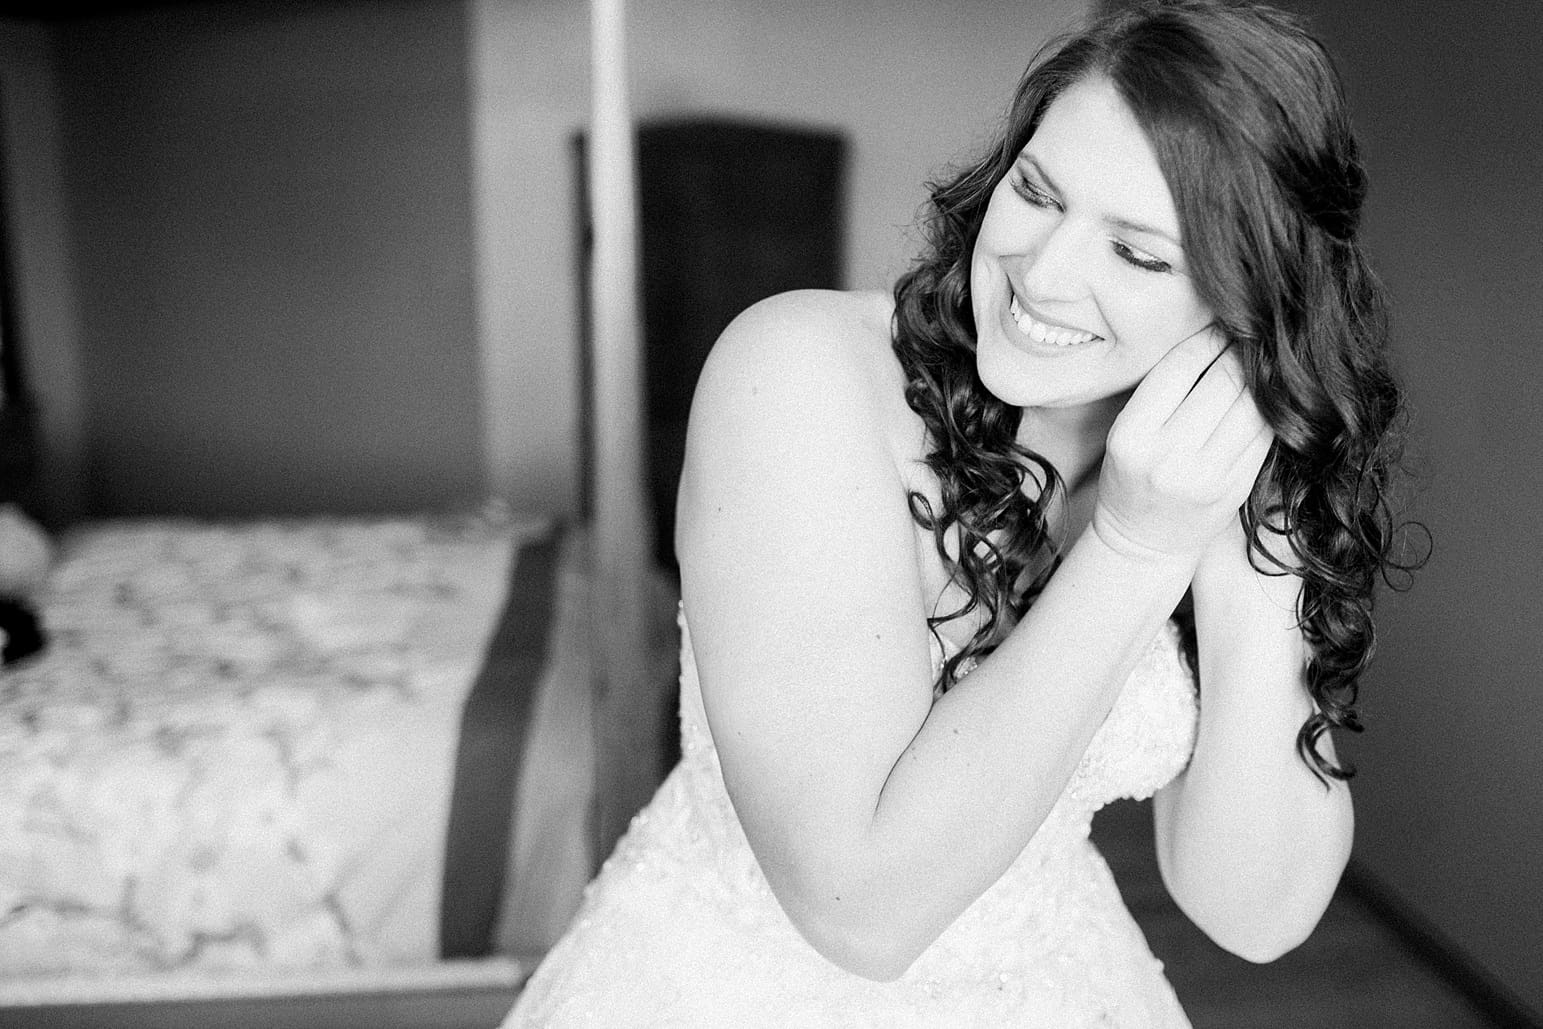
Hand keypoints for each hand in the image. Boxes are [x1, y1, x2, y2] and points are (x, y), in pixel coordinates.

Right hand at [1092, 326, 1273, 563]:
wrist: (1142, 541)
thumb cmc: (1132, 476)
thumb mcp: (1125, 433)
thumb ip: (1161, 393)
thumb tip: (1211, 337)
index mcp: (1132, 436)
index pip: (1179, 368)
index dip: (1206, 339)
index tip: (1218, 324)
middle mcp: (1169, 457)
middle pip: (1222, 383)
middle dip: (1239, 351)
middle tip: (1249, 332)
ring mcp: (1207, 476)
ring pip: (1251, 407)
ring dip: (1260, 377)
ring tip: (1260, 359)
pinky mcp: (1235, 488)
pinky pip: (1264, 435)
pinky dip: (1269, 409)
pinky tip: (1266, 395)